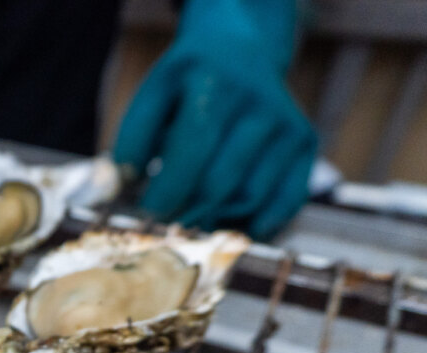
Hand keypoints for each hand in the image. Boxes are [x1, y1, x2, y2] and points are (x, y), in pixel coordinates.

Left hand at [113, 0, 316, 239]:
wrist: (238, 50)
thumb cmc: (187, 84)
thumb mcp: (153, 96)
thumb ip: (132, 141)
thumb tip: (121, 189)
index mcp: (215, 86)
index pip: (191, 154)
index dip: (166, 194)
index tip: (146, 215)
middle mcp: (258, 104)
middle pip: (219, 185)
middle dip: (186, 215)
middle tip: (165, 227)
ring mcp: (287, 124)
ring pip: (249, 199)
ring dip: (216, 219)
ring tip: (192, 218)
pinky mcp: (305, 143)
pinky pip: (285, 202)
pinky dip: (256, 223)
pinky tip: (229, 221)